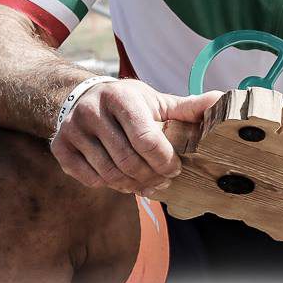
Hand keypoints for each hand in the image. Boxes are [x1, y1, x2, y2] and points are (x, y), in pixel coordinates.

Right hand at [50, 79, 220, 195]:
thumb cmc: (129, 104)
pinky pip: (89, 179)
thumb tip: (222, 101)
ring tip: (147, 184)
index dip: (165, 160)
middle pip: (128, 161)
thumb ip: (188, 107)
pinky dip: (110, 185)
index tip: (175, 167)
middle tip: (164, 181)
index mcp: (121, 96)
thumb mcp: (157, 101)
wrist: (83, 98)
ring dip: (133, 185)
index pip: (147, 139)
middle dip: (151, 177)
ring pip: (109, 173)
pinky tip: (123, 180)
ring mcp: (73, 128)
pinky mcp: (60, 146)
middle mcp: (93, 110)